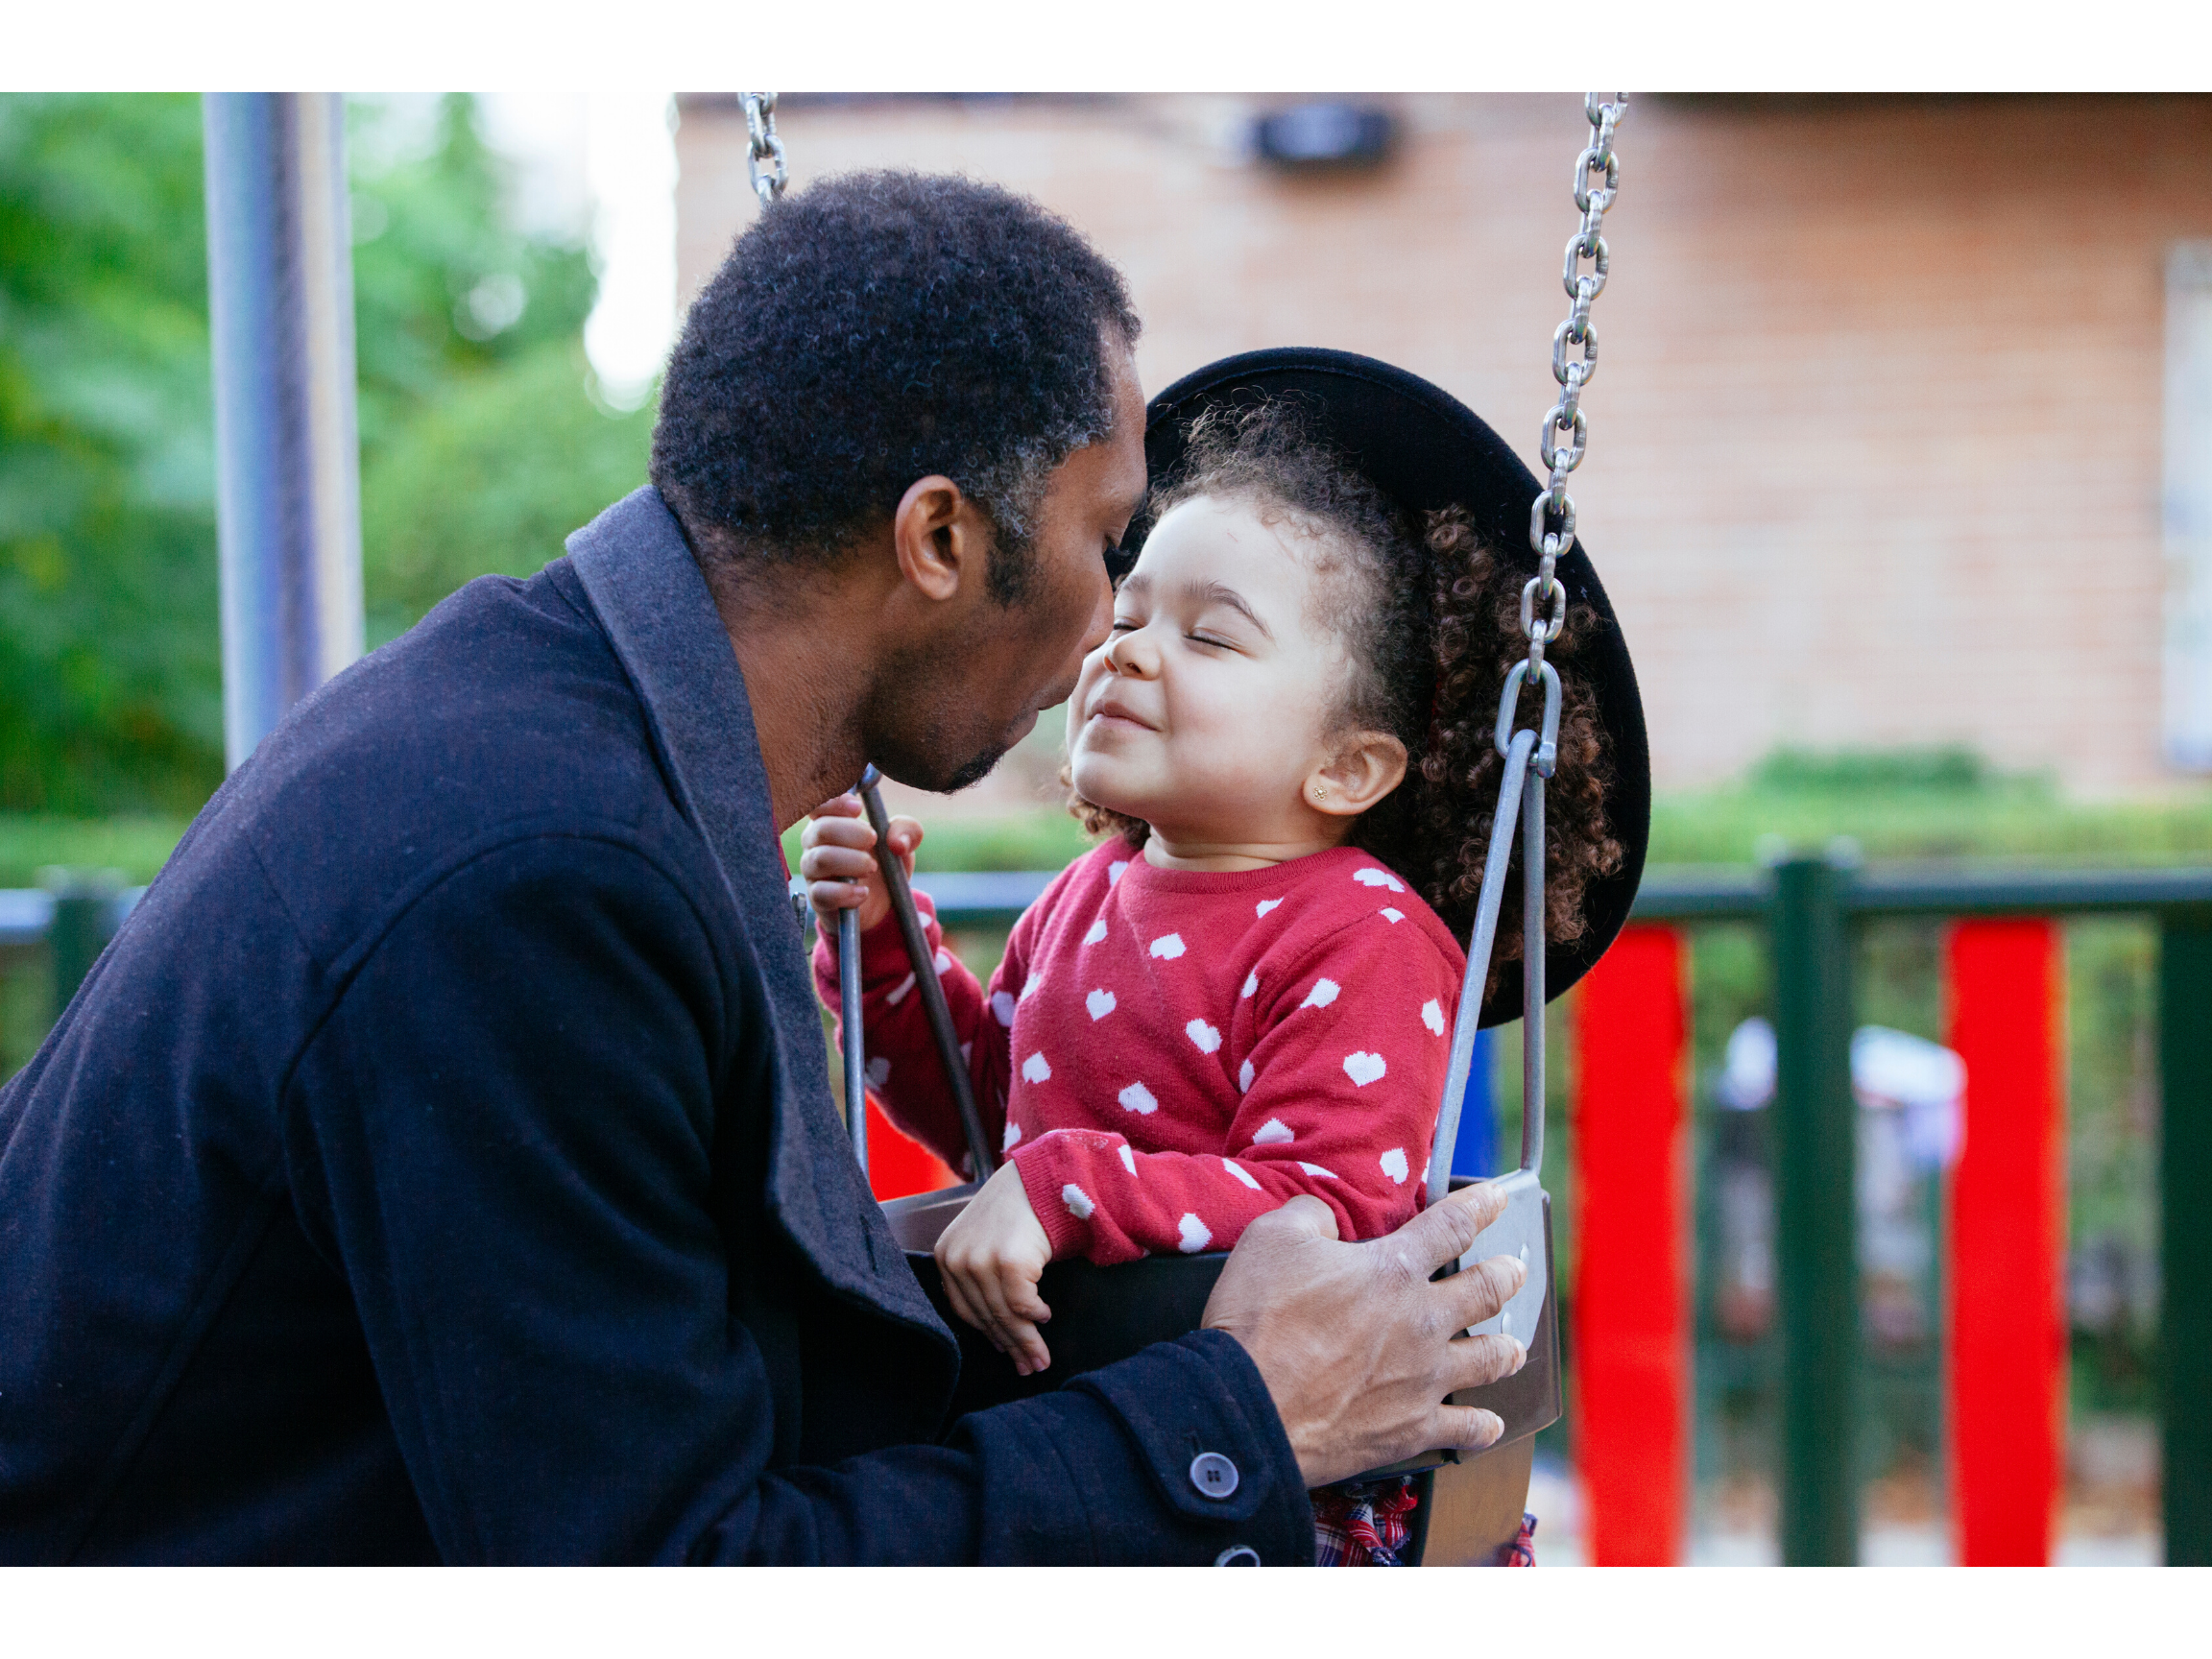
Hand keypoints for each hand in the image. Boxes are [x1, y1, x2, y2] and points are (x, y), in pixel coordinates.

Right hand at [799, 794, 921, 935]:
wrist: (883, 904)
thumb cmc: (885, 863)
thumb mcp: (903, 843)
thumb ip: (908, 830)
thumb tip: (897, 841)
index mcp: (831, 822)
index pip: (818, 805)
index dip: (835, 803)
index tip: (858, 809)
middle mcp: (815, 844)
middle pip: (821, 829)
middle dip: (852, 832)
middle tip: (873, 840)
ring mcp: (813, 872)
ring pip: (820, 859)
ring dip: (851, 861)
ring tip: (872, 868)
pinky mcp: (817, 899)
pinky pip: (822, 892)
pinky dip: (846, 892)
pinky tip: (863, 893)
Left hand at [935, 1161, 1055, 1374]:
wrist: (1040, 1177)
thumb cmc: (1018, 1209)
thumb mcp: (985, 1240)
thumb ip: (982, 1275)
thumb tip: (997, 1327)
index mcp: (946, 1256)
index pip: (965, 1309)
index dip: (988, 1335)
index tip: (1005, 1353)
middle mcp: (957, 1260)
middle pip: (986, 1316)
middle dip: (1010, 1346)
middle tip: (1029, 1367)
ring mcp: (981, 1261)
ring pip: (1005, 1315)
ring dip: (1026, 1342)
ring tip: (1040, 1359)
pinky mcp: (1007, 1262)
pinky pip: (1022, 1303)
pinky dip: (1035, 1315)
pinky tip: (1045, 1317)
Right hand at [1201, 1183, 1528, 1487]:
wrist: (1251, 1408)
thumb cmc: (1257, 1321)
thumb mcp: (1272, 1238)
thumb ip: (1310, 1215)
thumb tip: (1326, 1216)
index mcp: (1392, 1269)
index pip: (1451, 1226)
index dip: (1481, 1206)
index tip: (1499, 1199)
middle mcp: (1422, 1321)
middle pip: (1487, 1291)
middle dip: (1507, 1276)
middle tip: (1515, 1271)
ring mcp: (1423, 1378)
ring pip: (1490, 1359)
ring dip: (1506, 1349)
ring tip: (1514, 1347)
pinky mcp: (1412, 1428)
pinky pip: (1465, 1428)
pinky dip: (1482, 1427)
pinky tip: (1490, 1425)